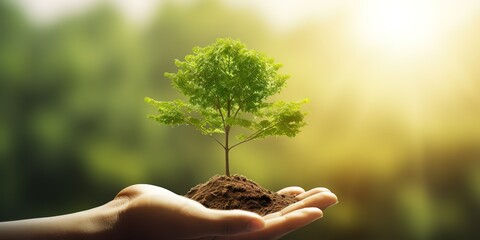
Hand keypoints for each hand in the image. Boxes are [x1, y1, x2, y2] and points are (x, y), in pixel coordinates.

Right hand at [115, 184, 337, 239]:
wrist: (124, 219)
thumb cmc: (153, 225)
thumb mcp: (191, 224)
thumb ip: (225, 226)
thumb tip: (262, 227)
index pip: (274, 232)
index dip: (299, 219)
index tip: (325, 204)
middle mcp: (230, 237)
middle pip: (277, 223)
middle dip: (304, 208)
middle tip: (331, 192)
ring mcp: (222, 225)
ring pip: (264, 213)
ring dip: (287, 202)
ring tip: (309, 190)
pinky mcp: (212, 212)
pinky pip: (244, 204)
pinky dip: (261, 197)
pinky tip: (273, 190)